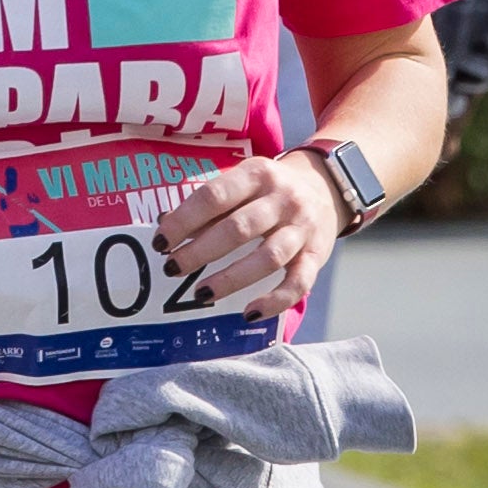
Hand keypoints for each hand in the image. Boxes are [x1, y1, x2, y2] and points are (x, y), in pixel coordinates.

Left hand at [151, 145, 349, 315]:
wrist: (327, 189)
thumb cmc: (268, 191)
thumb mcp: (243, 184)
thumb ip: (209, 205)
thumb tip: (165, 228)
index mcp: (257, 174)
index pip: (215, 196)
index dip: (184, 220)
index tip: (160, 242)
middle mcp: (283, 199)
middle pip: (239, 228)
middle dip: (201, 251)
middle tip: (172, 268)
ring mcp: (302, 228)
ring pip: (268, 257)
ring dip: (231, 278)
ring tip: (201, 293)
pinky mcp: (316, 255)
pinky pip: (299, 283)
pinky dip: (275, 301)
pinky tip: (249, 312)